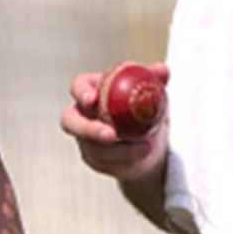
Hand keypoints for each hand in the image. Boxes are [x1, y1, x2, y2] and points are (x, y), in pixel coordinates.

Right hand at [59, 63, 169, 183]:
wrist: (151, 139)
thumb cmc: (145, 107)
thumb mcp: (153, 91)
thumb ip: (155, 78)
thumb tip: (162, 70)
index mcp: (92, 89)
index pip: (78, 86)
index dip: (81, 92)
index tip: (93, 99)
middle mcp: (82, 114)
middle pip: (70, 121)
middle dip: (87, 128)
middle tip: (111, 134)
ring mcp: (86, 139)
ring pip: (93, 148)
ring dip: (119, 149)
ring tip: (144, 145)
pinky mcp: (95, 160)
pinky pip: (106, 163)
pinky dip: (126, 159)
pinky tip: (142, 154)